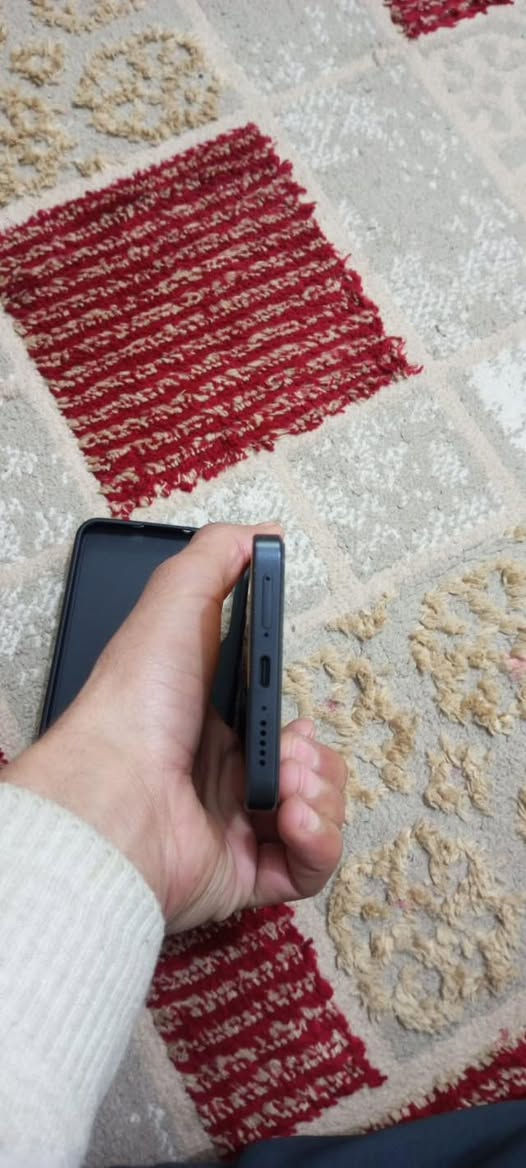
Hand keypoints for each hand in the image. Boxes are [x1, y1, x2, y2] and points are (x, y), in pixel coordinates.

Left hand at [5, 523, 345, 929]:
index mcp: (209, 726)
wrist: (113, 794)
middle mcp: (221, 781)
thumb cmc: (136, 700)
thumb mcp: (174, 603)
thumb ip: (216, 558)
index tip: (299, 710)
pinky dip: (318, 841)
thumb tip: (261, 536)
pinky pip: (310, 867)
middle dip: (318, 761)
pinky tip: (291, 818)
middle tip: (292, 754)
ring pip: (316, 817)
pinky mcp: (246, 874)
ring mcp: (234, 830)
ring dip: (322, 794)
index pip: (276, 726)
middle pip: (307, 773)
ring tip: (287, 787)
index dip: (299, 720)